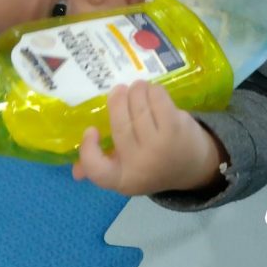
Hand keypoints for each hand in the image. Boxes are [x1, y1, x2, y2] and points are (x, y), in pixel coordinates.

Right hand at [72, 81, 224, 195]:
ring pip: (139, 109)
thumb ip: (100, 166)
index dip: (87, 148)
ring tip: (136, 87)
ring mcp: (159, 146)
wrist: (192, 167)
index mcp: (122, 179)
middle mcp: (140, 164)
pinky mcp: (176, 128)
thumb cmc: (151, 164)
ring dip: (136, 91)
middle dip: (117, 101)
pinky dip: (153, 91)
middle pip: (120, 126)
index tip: (92, 129)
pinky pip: (158, 101)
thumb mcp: (125, 172)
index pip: (96, 169)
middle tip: (118, 90)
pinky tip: (152, 90)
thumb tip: (75, 171)